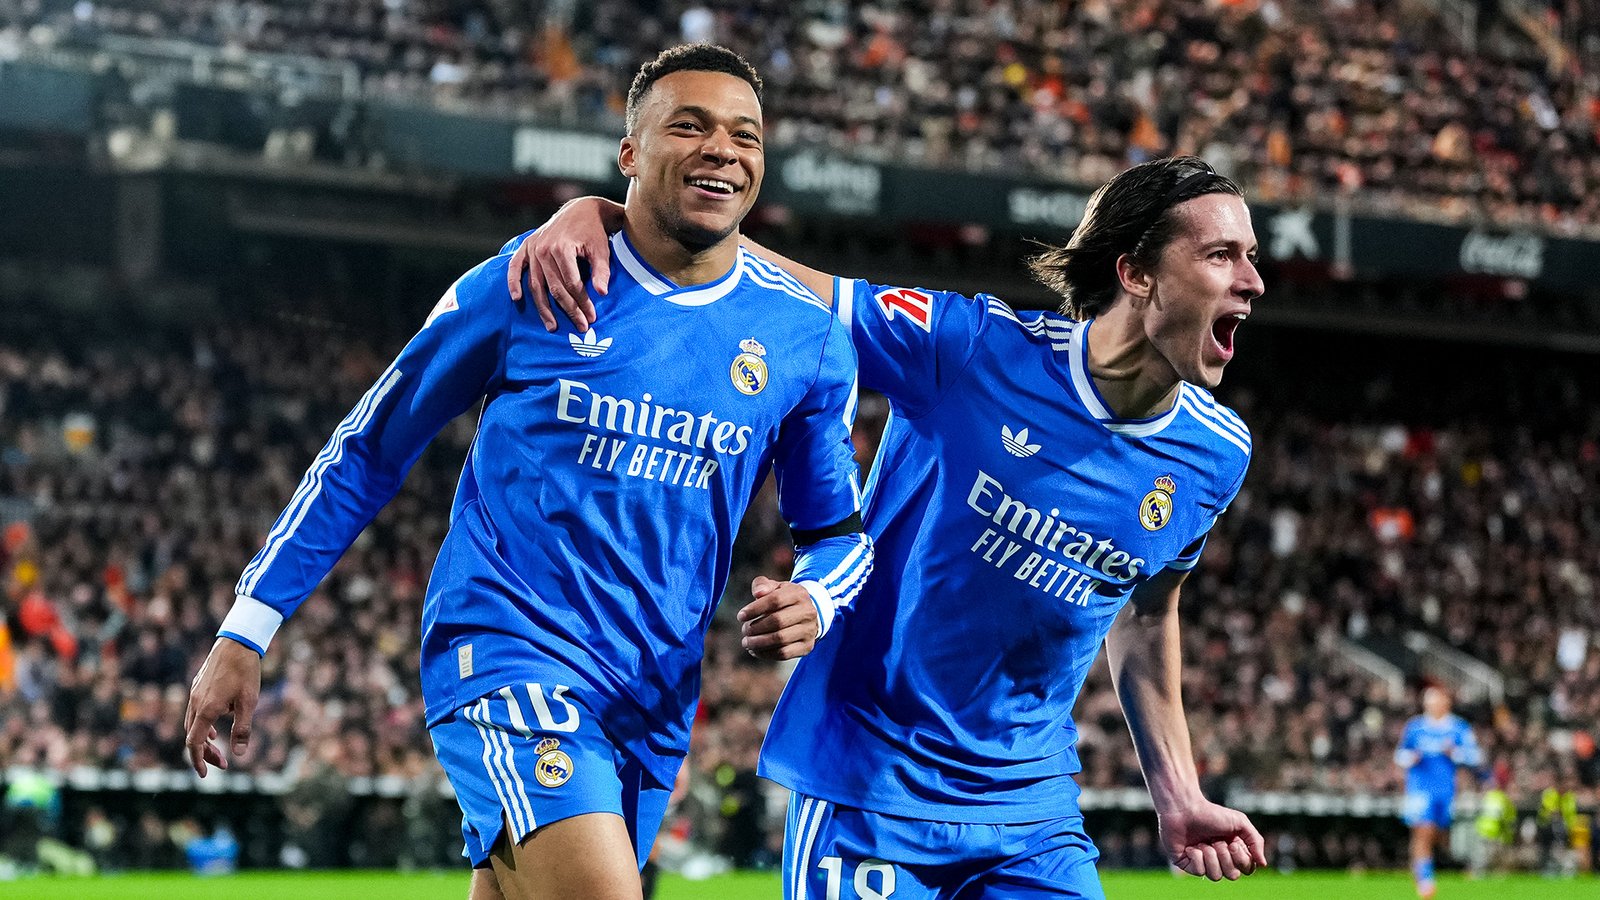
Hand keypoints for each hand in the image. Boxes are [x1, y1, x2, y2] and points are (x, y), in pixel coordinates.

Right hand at [184, 637, 262, 776]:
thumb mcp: (249, 701)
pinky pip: (195, 712)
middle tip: (222, 764)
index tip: (204, 775)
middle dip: (205, 753)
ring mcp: (195, 693)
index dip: (198, 761)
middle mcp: (195, 702)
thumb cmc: (245, 671)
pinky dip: (203, 725)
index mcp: (206, 709)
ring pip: (192, 724)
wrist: (237, 642)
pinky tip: (215, 728)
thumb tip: (239, 754)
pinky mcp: (198, 686)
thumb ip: (242, 728)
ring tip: (219, 748)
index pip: (194, 743)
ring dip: (204, 739)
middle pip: (193, 736)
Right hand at [505, 197, 623, 331]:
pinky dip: (513, 282)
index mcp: (562, 249)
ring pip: (535, 284)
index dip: (582, 303)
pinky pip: (515, 267)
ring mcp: (533, 248)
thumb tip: (602, 293)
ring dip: (543, 308)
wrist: (581, 209)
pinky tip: (517, 299)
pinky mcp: (526, 247)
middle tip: (580, 326)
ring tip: (551, 326)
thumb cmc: (594, 231)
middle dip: (568, 310)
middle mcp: (543, 249)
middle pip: (554, 288)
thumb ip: (602, 271)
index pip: (572, 284)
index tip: (591, 318)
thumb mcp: (601, 249)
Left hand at [736, 576, 822, 660]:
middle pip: (778, 621)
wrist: (805, 615)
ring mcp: (809, 631)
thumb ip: (762, 585)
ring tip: (746, 642)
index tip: (740, 616)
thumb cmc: (783, 600)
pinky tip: (755, 650)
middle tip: (744, 630)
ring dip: (758, 642)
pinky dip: (766, 654)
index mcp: (799, 594)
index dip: (755, 609)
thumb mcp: (774, 587)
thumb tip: (758, 593)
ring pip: (780, 639)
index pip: (775, 600)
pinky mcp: (807, 647)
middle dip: (756, 627)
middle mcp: (808, 612)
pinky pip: (784, 653)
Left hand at [1158, 799, 1267, 880]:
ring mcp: (1203, 863)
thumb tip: (1263, 864)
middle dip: (1224, 856)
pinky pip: (1199, 872)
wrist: (1184, 808)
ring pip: (1215, 876)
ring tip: (1202, 842)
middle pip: (1232, 875)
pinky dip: (1197, 857)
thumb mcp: (1240, 822)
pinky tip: (1191, 846)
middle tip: (1215, 840)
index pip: (1247, 869)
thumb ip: (1255, 841)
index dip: (1241, 859)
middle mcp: (1219, 860)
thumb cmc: (1211, 813)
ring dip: (1210, 856)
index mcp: (1233, 852)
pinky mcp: (1187, 865)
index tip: (1232, 842)